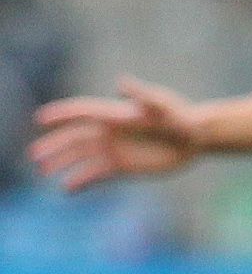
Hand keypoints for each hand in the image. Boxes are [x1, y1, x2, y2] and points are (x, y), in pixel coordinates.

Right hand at [28, 77, 204, 189]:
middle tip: (35, 156)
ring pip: (81, 157)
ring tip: (44, 172)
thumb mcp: (163, 106)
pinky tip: (67, 189)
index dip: (62, 114)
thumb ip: (143, 96)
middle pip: (74, 138)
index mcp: (114, 114)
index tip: (41, 118)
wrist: (194, 138)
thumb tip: (121, 84)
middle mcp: (109, 132)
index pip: (82, 112)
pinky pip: (96, 175)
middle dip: (54, 145)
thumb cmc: (180, 116)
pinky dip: (81, 181)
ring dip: (62, 163)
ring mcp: (114, 149)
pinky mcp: (122, 166)